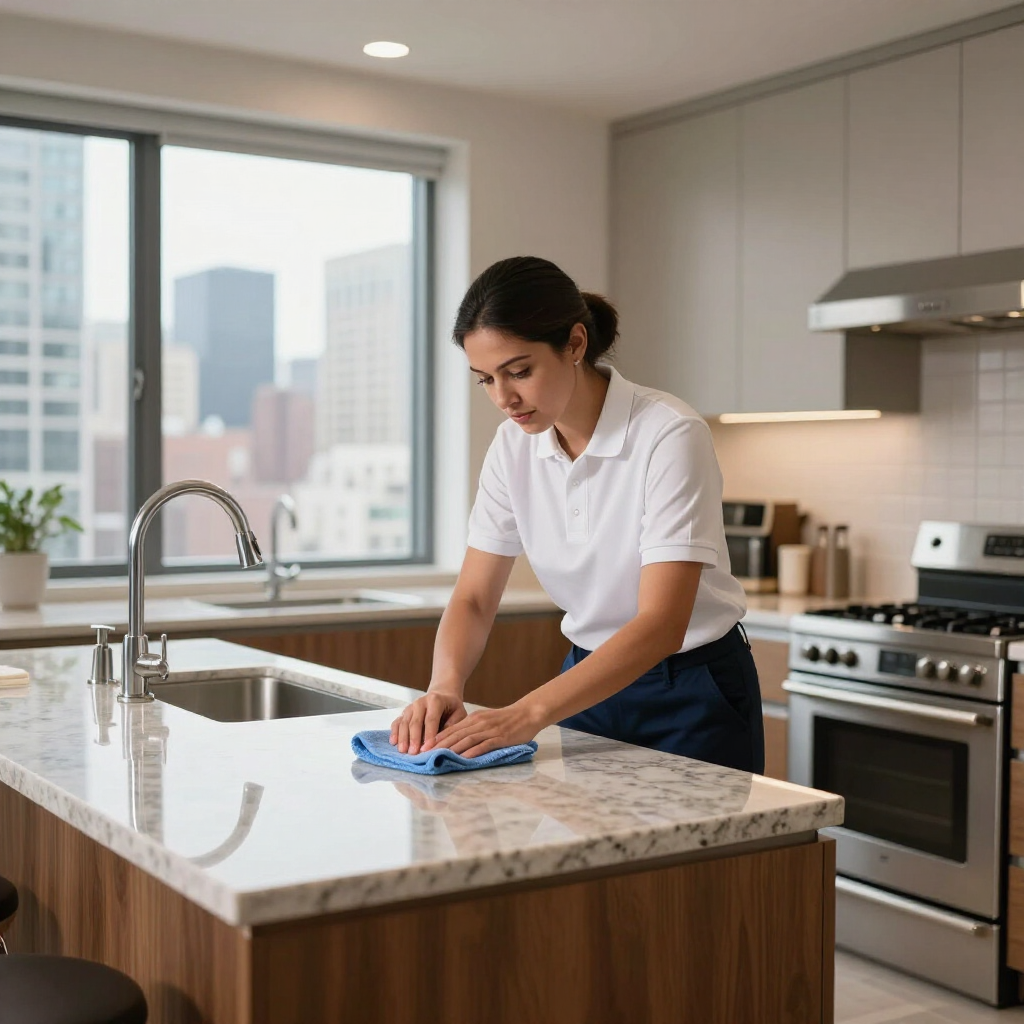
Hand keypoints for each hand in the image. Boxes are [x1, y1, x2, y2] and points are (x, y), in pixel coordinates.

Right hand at [390, 691, 466, 754]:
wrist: (442, 695)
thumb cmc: (452, 708)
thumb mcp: (459, 714)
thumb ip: (451, 726)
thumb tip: (440, 742)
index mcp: (435, 700)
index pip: (431, 719)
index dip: (429, 734)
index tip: (427, 748)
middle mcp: (420, 702)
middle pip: (415, 722)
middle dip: (414, 738)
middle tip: (413, 753)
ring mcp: (410, 707)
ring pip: (404, 723)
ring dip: (403, 737)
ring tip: (402, 751)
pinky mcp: (404, 712)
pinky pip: (397, 722)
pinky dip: (394, 732)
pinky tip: (393, 742)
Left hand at [425, 701, 541, 758]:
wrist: (528, 713)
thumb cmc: (507, 719)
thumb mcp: (486, 720)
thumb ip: (473, 729)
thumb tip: (457, 740)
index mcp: (474, 719)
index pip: (452, 729)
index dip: (437, 738)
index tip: (424, 747)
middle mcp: (479, 723)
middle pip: (455, 734)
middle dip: (439, 745)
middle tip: (425, 754)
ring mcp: (490, 730)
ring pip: (467, 739)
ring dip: (452, 749)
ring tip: (439, 757)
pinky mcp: (500, 737)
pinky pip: (484, 745)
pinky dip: (473, 751)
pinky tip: (465, 758)